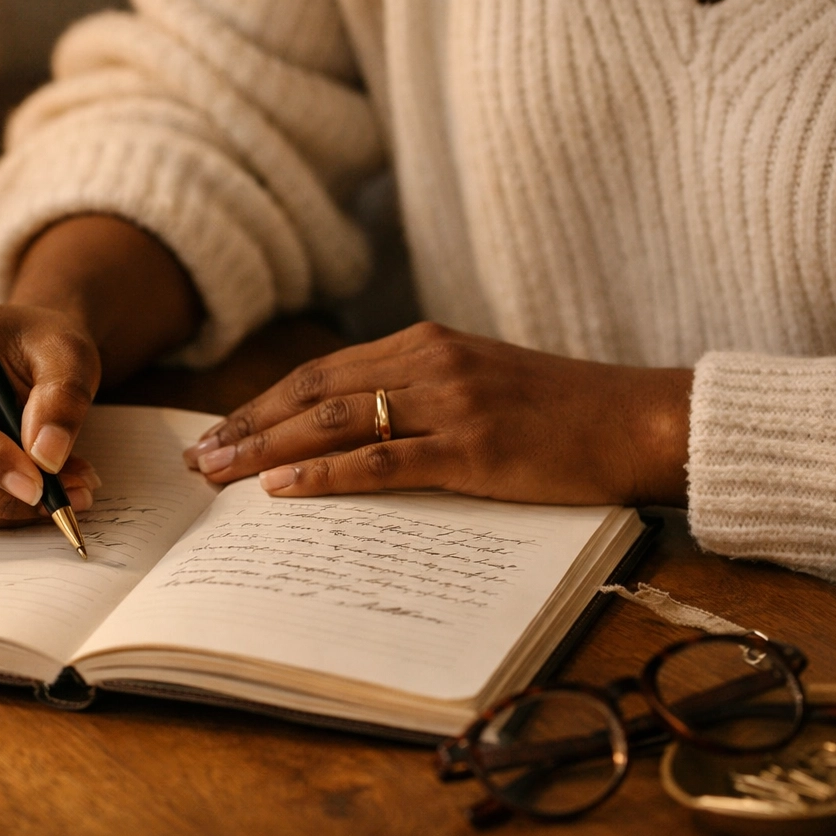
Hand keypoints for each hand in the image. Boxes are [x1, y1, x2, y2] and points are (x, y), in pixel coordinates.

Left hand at [182, 322, 691, 506]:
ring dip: (267, 449)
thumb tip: (347, 431)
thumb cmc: (558, 411)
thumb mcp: (477, 383)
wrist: (638, 419)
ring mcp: (451, 403)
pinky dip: (327, 476)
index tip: (218, 431)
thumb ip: (415, 392)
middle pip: (312, 391)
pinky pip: (384, 461)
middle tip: (198, 458)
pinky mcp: (475, 448)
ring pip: (335, 422)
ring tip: (220, 475)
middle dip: (247, 425)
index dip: (261, 402)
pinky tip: (285, 491)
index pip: (320, 372)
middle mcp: (428, 362)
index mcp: (423, 344)